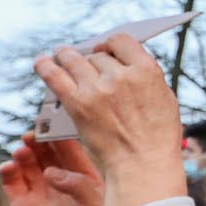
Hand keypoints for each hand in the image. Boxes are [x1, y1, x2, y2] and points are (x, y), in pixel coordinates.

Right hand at [0, 135, 103, 205]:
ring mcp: (41, 192)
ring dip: (24, 154)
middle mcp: (62, 182)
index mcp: (85, 179)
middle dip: (40, 141)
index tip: (53, 125)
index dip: (62, 138)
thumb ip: (80, 187)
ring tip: (22, 150)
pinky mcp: (21, 205)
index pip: (73, 152)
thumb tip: (53, 172)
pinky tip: (8, 166)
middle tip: (33, 133)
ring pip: (29, 164)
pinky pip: (12, 183)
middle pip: (48, 154)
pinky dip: (8, 172)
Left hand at [34, 34, 186, 205]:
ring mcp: (97, 89)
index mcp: (146, 70)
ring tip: (62, 55)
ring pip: (74, 60)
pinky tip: (41, 61)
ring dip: (67, 56)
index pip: (121, 42)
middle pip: (98, 55)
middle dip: (92, 59)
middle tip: (87, 64)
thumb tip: (129, 65)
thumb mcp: (164, 98)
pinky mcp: (77, 103)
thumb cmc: (157, 137)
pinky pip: (54, 76)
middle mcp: (120, 75)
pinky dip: (45, 66)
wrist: (143, 163)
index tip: (105, 48)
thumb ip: (146, 78)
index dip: (110, 44)